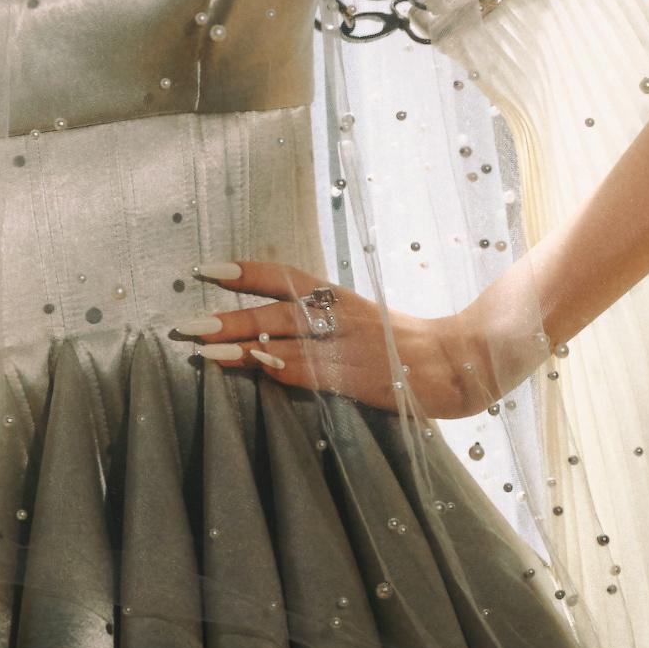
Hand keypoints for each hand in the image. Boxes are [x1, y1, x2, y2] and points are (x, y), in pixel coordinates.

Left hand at [180, 258, 531, 421]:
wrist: (463, 363)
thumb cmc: (407, 349)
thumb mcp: (363, 325)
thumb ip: (320, 328)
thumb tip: (264, 340)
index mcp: (340, 299)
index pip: (285, 277)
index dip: (244, 273)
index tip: (203, 271)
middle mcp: (342, 315)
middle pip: (276, 311)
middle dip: (228, 318)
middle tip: (185, 323)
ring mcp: (352, 346)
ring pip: (288, 341)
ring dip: (242, 347)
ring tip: (202, 352)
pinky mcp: (363, 376)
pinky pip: (317, 372)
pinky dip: (286, 369)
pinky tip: (258, 369)